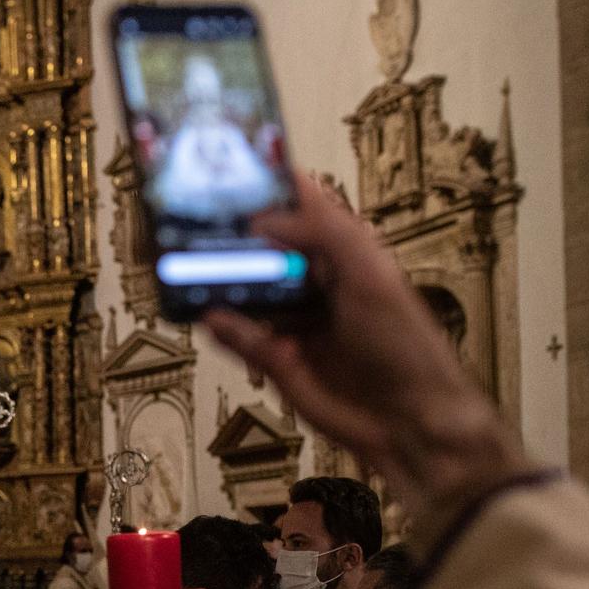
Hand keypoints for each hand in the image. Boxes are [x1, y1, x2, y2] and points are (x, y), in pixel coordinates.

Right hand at [203, 174, 529, 534]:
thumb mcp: (369, 274)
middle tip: (188, 218)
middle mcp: (314, 282)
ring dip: (218, 281)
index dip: (269, 188)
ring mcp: (292, 321)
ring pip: (245, 293)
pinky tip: (204, 314)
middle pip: (263, 249)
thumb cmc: (403, 343)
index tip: (229, 168)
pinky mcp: (276, 360)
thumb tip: (266, 218)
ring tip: (182, 263)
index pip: (301, 208)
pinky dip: (221, 328)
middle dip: (231, 236)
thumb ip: (323, 234)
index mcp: (342, 252)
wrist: (406, 420)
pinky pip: (239, 338)